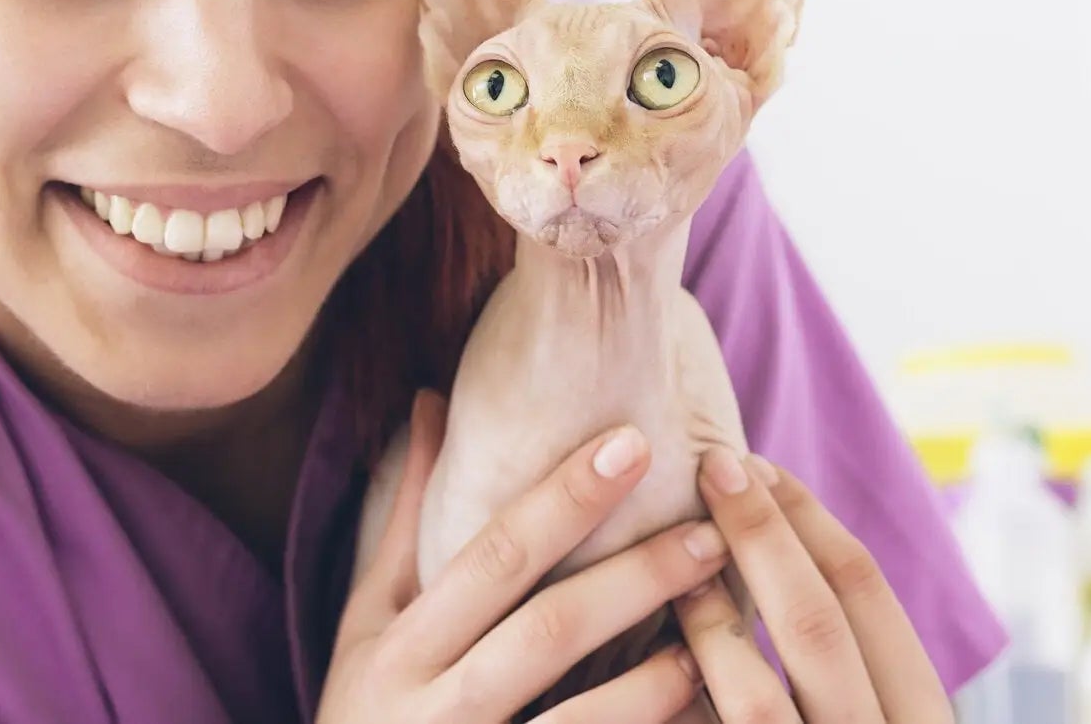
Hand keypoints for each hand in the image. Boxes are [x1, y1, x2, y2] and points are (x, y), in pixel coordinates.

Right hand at [320, 393, 726, 722]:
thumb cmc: (367, 714)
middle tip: (712, 532)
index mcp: (399, 649)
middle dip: (636, 578)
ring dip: (660, 678)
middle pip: (548, 631)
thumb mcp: (370, 624)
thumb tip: (433, 398)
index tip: (634, 442)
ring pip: (579, 721)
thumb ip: (408, 520)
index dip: (564, 499)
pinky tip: (703, 711)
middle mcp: (431, 710)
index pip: (492, 557)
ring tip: (723, 629)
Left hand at [673, 449, 952, 723]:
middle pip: (817, 625)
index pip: (867, 593)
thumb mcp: (877, 712)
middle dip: (759, 535)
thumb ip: (848, 666)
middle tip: (711, 467)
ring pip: (757, 699)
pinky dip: (680, 702)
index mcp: (921, 716)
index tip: (756, 465)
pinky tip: (650, 664)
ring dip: (710, 622)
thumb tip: (776, 551)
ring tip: (674, 568)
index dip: (807, 518)